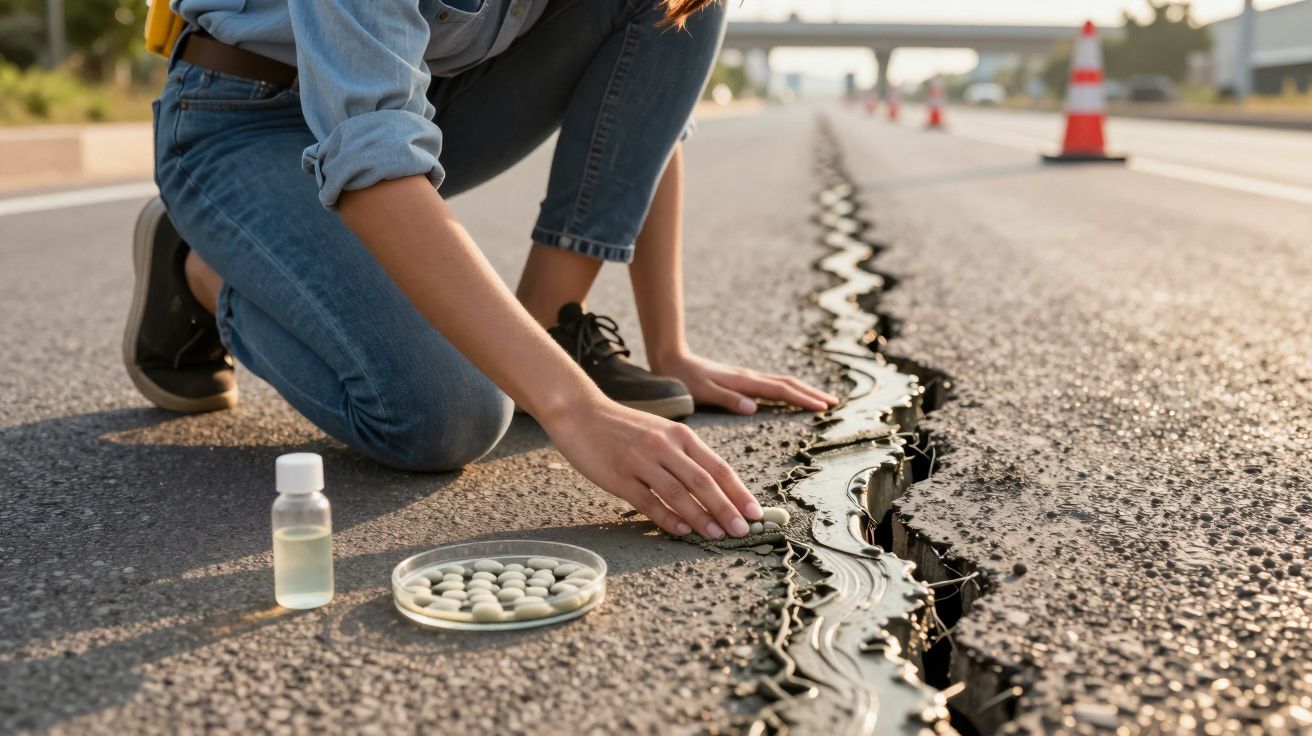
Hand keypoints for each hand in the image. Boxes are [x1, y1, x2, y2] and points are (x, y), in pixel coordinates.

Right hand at [540, 396, 762, 538]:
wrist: (581, 413)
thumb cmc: (624, 427)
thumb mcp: (661, 433)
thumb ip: (686, 456)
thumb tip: (715, 489)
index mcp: (680, 436)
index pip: (718, 467)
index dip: (739, 492)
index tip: (755, 513)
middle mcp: (664, 447)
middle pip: (703, 482)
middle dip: (727, 509)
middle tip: (744, 530)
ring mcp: (640, 462)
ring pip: (678, 494)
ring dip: (701, 517)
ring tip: (718, 535)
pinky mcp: (619, 477)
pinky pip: (648, 502)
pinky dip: (667, 518)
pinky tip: (681, 531)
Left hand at [651, 353, 838, 414]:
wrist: (671, 360)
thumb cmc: (685, 380)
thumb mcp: (703, 392)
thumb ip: (727, 399)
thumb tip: (754, 408)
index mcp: (744, 382)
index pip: (780, 391)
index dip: (802, 399)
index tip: (822, 408)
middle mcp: (749, 378)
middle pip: (788, 383)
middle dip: (811, 393)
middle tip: (833, 403)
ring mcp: (746, 378)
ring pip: (782, 382)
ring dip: (803, 391)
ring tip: (821, 400)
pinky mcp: (741, 380)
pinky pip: (772, 385)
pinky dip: (788, 391)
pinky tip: (792, 397)